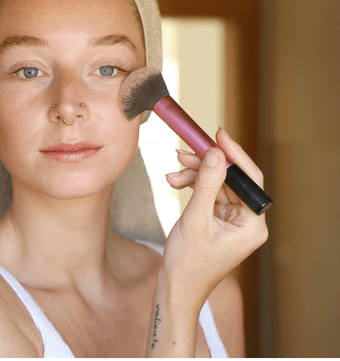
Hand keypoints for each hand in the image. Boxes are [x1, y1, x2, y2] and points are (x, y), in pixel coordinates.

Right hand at [162, 128, 267, 308]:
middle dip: (204, 166)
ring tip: (172, 175)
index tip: (218, 135)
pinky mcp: (217, 220)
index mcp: (252, 225)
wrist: (175, 287)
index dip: (234, 155)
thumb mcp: (195, 219)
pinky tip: (175, 182)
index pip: (249, 180)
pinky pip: (207, 194)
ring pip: (215, 184)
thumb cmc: (188, 263)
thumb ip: (206, 184)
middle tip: (183, 153)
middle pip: (229, 180)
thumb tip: (215, 153)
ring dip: (193, 176)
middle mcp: (246, 222)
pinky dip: (191, 186)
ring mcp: (231, 221)